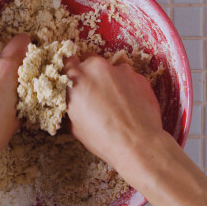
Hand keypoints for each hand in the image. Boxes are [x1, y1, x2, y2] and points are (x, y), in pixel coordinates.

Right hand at [64, 55, 164, 171]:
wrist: (137, 144)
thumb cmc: (103, 138)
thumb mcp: (74, 126)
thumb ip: (71, 107)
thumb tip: (70, 105)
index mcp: (76, 78)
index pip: (68, 62)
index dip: (72, 71)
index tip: (75, 80)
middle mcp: (96, 68)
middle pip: (90, 61)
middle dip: (91, 74)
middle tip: (95, 93)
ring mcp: (120, 70)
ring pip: (111, 69)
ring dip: (110, 80)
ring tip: (115, 102)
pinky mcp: (138, 76)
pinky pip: (128, 77)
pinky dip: (127, 87)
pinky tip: (128, 104)